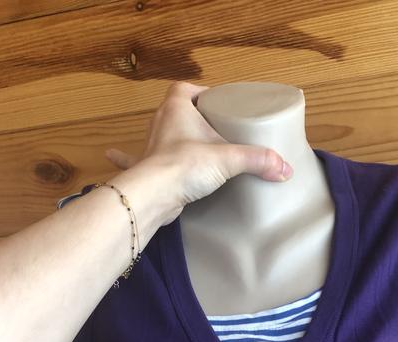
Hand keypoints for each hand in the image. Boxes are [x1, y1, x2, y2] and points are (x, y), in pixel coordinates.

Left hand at [104, 81, 293, 211]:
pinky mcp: (146, 171)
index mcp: (176, 108)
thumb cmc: (185, 166)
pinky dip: (126, 159)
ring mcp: (150, 148)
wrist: (154, 196)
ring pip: (159, 135)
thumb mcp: (228, 159)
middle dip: (188, 116)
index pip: (185, 89)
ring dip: (167, 136)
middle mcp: (159, 124)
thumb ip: (257, 161)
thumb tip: (285, 169)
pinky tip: (112, 155)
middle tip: (210, 127)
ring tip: (183, 142)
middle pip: (174, 111)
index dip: (200, 92)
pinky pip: (136, 161)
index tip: (215, 102)